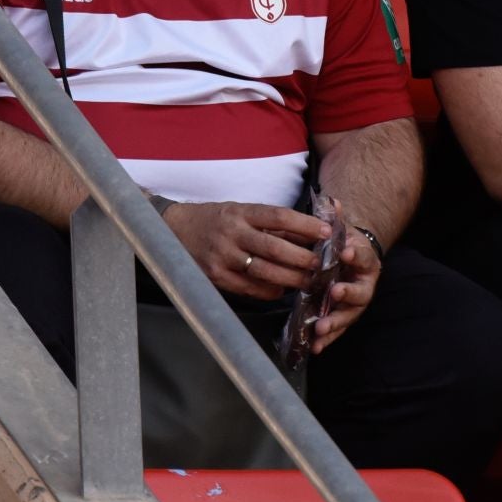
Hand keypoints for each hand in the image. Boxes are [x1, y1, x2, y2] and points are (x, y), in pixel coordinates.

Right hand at [162, 201, 329, 300]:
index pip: (279, 216)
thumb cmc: (217, 220)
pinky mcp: (216, 276)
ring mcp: (222, 256)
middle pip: (275, 248)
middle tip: (323, 264)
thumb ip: (270, 222)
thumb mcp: (241, 211)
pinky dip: (270, 290)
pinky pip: (249, 288)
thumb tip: (309, 231)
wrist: (174, 230)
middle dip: (303, 258)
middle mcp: (232, 233)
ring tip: (309, 280)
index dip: (305, 225)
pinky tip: (283, 289)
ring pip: (264, 271)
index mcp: (241, 212)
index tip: (327, 232)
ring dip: (291, 278)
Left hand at [310, 230, 382, 353]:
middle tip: (334, 292)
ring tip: (320, 329)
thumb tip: (332, 200)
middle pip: (360, 292)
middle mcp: (364, 284)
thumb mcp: (340, 231)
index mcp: (365, 259)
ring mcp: (355, 303)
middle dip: (347, 293)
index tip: (344, 252)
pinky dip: (327, 339)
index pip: (361, 256)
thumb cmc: (342, 245)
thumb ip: (335, 218)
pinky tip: (315, 347)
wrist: (348, 261)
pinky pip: (337, 330)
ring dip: (335, 322)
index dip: (354, 254)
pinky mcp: (344, 317)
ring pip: (348, 315)